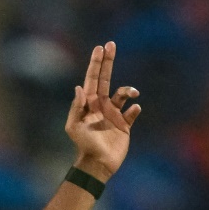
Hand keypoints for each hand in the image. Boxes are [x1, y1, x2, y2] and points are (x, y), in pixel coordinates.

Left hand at [65, 42, 141, 182]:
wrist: (98, 164)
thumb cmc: (84, 146)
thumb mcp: (74, 127)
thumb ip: (76, 107)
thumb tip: (79, 87)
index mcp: (90, 104)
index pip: (93, 79)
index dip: (96, 64)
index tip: (100, 48)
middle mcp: (102, 106)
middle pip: (106, 79)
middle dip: (108, 62)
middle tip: (111, 44)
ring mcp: (113, 115)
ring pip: (123, 95)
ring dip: (128, 90)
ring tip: (132, 93)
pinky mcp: (124, 126)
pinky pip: (131, 113)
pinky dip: (134, 109)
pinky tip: (134, 110)